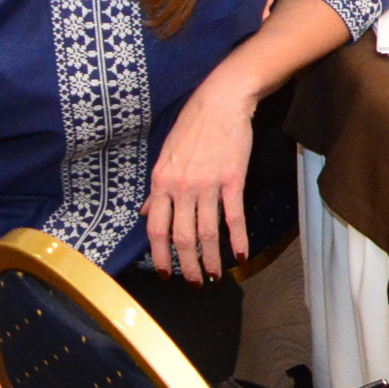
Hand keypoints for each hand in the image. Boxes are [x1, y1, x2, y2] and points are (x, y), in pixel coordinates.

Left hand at [147, 75, 254, 282]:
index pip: (156, 228)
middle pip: (181, 237)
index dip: (160, 255)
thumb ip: (158, 189)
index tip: (165, 274)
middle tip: (194, 286)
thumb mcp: (165, 155)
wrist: (220, 101)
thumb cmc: (192, 125)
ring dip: (211, 260)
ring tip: (216, 277)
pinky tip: (241, 255)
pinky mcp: (232, 180)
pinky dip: (238, 239)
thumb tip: (147, 212)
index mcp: (160, 182)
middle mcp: (180, 187)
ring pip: (206, 232)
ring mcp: (206, 184)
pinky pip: (233, 216)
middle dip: (186, 267)